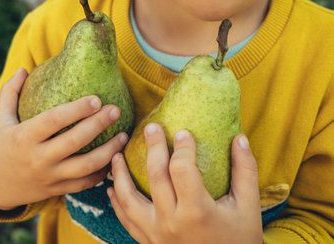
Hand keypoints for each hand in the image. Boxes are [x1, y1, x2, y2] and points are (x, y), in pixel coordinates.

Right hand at [0, 68, 127, 209]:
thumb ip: (9, 93)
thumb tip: (22, 69)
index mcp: (24, 137)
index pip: (53, 120)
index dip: (76, 110)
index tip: (96, 98)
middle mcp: (38, 158)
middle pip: (74, 141)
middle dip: (98, 125)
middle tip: (116, 110)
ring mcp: (49, 176)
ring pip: (85, 166)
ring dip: (108, 151)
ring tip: (124, 136)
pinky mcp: (56, 190)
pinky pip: (84, 183)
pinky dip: (101, 172)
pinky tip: (113, 158)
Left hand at [108, 123, 261, 243]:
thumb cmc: (239, 240)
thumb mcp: (248, 207)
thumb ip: (245, 171)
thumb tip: (240, 138)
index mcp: (197, 211)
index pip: (182, 169)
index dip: (182, 147)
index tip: (183, 133)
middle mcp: (172, 222)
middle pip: (155, 176)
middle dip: (152, 148)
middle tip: (150, 128)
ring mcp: (156, 234)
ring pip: (128, 199)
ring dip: (119, 175)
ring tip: (116, 156)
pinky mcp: (149, 242)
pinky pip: (126, 220)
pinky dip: (116, 203)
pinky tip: (111, 189)